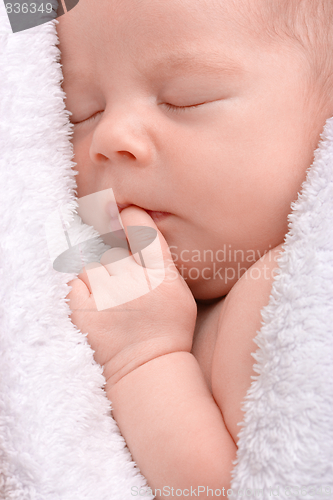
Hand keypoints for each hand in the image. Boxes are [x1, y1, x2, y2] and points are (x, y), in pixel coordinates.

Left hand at [66, 206, 196, 388]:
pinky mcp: (84, 311)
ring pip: (91, 264)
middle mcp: (134, 281)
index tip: (124, 216)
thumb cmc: (166, 329)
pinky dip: (80, 289)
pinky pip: (74, 282)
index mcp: (162, 275)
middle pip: (112, 249)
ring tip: (107, 298)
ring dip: (96, 275)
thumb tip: (136, 229)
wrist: (148, 367)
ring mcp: (107, 295)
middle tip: (120, 283)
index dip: (131, 217)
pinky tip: (92, 302)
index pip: (143, 230)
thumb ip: (162, 260)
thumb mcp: (179, 291)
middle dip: (113, 259)